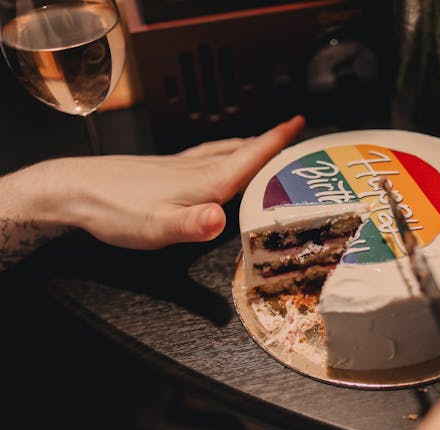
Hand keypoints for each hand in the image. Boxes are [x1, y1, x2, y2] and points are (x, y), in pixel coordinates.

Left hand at [8, 115, 303, 249]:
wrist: (74, 190)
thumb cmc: (115, 211)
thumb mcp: (156, 228)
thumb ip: (190, 225)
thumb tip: (219, 220)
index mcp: (204, 182)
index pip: (249, 159)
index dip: (276, 143)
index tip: (299, 124)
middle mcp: (196, 169)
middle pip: (241, 151)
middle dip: (270, 142)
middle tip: (294, 134)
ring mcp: (179, 166)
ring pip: (223, 151)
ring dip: (248, 146)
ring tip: (264, 144)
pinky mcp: (164, 169)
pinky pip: (205, 155)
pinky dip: (223, 152)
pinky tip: (216, 159)